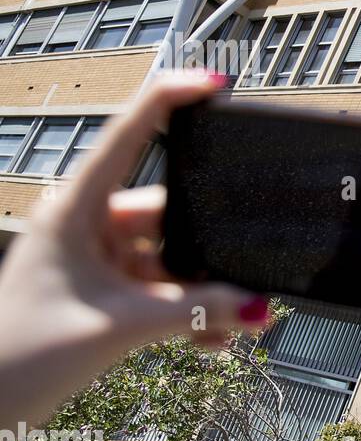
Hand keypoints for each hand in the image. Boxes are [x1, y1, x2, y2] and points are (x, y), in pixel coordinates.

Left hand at [0, 71, 270, 430]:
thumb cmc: (20, 356)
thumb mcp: (120, 328)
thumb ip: (197, 313)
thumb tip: (258, 307)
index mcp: (76, 210)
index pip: (130, 135)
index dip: (171, 100)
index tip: (214, 84)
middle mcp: (87, 227)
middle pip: (170, 213)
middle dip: (212, 248)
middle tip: (250, 273)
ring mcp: (96, 261)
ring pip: (171, 260)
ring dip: (204, 292)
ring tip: (235, 325)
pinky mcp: (104, 294)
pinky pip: (161, 292)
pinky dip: (189, 313)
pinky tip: (213, 339)